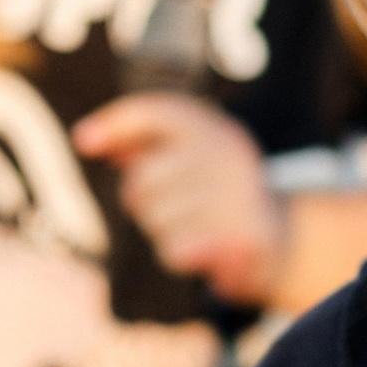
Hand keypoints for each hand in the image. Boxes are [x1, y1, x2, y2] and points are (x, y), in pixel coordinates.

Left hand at [73, 93, 286, 304]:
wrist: (283, 241)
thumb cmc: (220, 196)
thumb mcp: (190, 160)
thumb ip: (144, 145)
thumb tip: (88, 138)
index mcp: (216, 129)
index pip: (158, 112)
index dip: (115, 123)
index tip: (83, 141)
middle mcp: (228, 155)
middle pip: (142, 180)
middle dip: (142, 202)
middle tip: (172, 209)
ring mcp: (237, 196)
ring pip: (155, 218)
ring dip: (162, 232)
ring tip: (193, 228)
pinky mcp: (240, 238)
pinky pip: (175, 249)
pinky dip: (178, 254)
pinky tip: (198, 250)